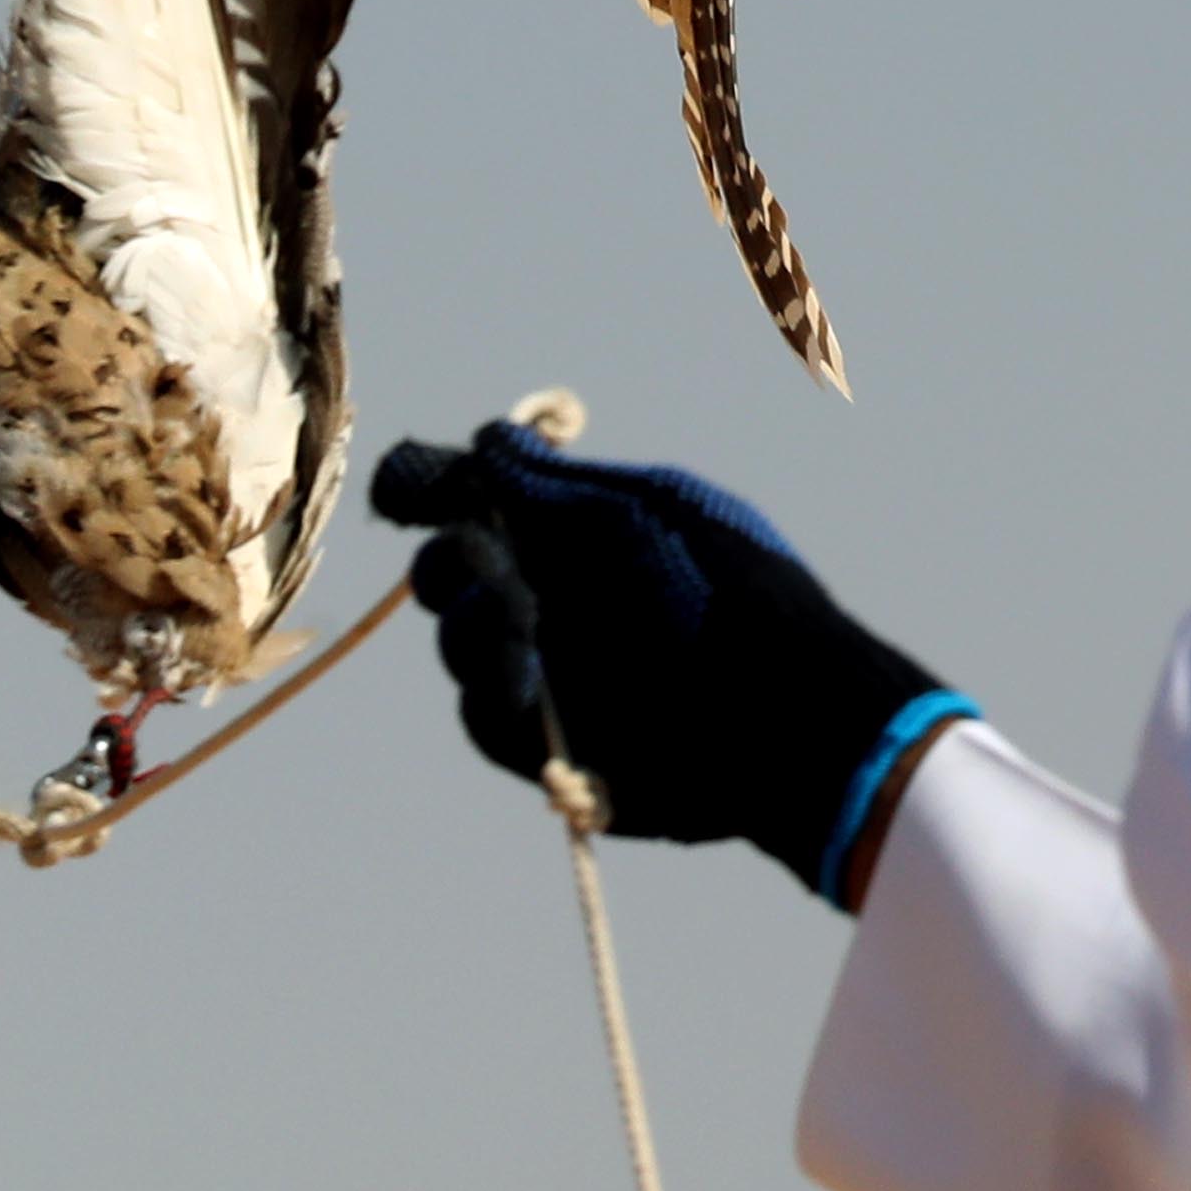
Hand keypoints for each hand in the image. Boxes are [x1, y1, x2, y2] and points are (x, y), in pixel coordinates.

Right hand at [373, 420, 970, 903]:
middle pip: (454, 573)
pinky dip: (489, 693)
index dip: (433, 490)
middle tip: (483, 564)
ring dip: (470, 626)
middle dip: (448, 564)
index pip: (484, 501)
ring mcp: (555, 674)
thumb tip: (487, 442)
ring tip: (515, 621)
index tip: (402, 490)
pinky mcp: (555, 748)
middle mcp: (560, 597)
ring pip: (463, 646)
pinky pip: (487, 720)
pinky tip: (519, 674)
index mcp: (584, 529)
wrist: (788, 710)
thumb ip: (552, 488)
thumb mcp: (641, 518)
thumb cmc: (729, 592)